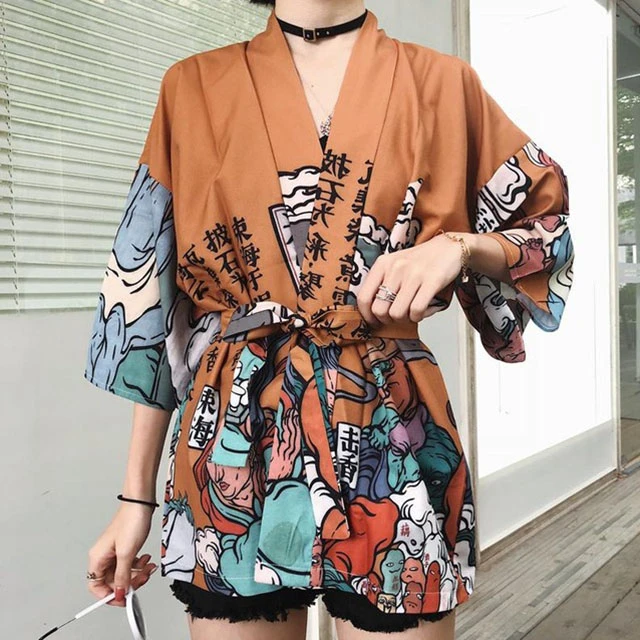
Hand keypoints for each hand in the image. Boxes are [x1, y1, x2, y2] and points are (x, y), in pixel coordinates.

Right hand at [87, 502, 157, 606]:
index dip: (109, 595)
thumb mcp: (127, 553)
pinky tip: (146, 559)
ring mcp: (114, 551)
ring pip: (123, 573)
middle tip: (142, 579)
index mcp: (97, 558)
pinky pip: (129, 563)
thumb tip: (120, 593)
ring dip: (137, 573)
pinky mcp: (124, 546)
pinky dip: (138, 565)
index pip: (96, 587)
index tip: (124, 597)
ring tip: (147, 567)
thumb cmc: (131, 521)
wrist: (141, 502)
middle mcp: (103, 556)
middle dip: (129, 583)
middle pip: (112, 581)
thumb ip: (122, 576)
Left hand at [357, 232, 471, 325]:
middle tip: (397, 317)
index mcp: (382, 264)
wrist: (449, 247)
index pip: (363, 297)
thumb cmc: (420, 261)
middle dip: (387, 320)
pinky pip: (417, 310)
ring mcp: (413, 274)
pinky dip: (418, 317)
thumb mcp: (395, 265)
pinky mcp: (432, 280)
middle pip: (379, 310)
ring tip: (411, 313)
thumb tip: (373, 312)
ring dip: (405, 319)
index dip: (367, 316)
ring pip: (397, 313)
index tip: (374, 322)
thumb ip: (382, 283)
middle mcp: (395, 268)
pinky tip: (421, 311)